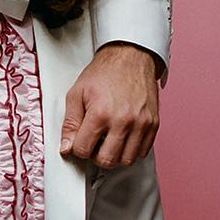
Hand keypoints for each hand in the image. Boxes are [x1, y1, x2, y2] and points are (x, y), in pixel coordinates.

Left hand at [60, 43, 159, 167]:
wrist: (130, 58)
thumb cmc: (103, 74)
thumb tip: (66, 148)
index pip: (83, 150)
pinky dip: (131, 151)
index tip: (79, 140)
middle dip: (95, 155)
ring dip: (114, 156)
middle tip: (93, 143)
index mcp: (100, 114)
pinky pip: (143, 153)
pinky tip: (122, 138)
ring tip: (107, 141)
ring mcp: (141, 125)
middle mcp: (123, 122)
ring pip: (127, 160)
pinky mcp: (154, 125)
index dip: (77, 148)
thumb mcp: (76, 94)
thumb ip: (69, 123)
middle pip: (107, 160)